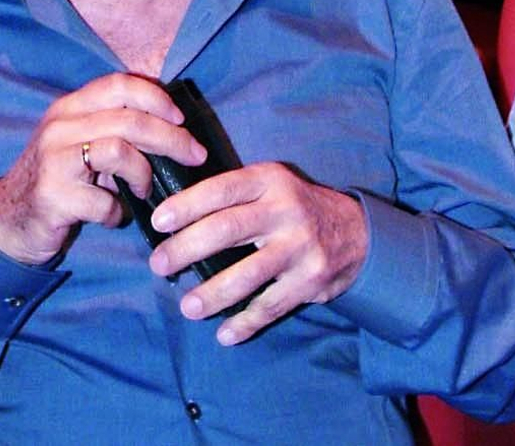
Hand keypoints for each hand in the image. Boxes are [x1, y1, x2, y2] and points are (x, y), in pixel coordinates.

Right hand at [0, 73, 205, 266]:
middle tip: (195, 156)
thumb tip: (170, 127)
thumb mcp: (79, 143)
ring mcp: (54, 160)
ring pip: (118, 150)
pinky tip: (113, 216)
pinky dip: (117, 213)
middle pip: (128, 118)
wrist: (10, 218)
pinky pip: (102, 202)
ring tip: (147, 190)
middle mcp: (60, 126)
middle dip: (171, 137)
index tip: (181, 118)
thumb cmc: (58, 179)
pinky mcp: (54, 196)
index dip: (155, 97)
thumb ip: (113, 130)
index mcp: (69, 107)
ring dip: (144, 173)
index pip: (118, 84)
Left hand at [148, 161, 368, 344]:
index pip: (220, 190)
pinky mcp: (310, 282)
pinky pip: (272, 306)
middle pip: (227, 230)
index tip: (158, 223)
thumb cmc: (295, 206)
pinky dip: (246, 323)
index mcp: (268, 181)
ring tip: (187, 306)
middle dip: (187, 248)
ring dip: (213, 293)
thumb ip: (234, 194)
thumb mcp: (270, 184)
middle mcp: (284, 212)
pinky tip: (224, 334)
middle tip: (159, 264)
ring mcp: (299, 248)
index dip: (186, 205)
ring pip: (248, 274)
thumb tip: (178, 213)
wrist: (356, 232)